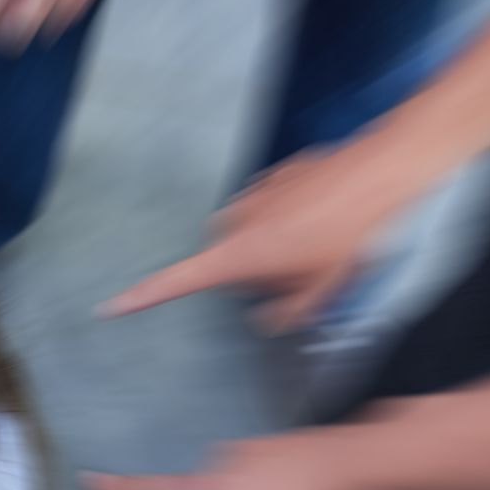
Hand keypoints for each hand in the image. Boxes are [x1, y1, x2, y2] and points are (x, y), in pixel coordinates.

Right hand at [98, 136, 432, 333]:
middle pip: (229, 259)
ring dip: (277, 242)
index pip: (175, 282)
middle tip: (304, 274)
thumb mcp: (325, 289)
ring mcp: (253, 195)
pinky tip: (328, 216)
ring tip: (323, 243)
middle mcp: (235, 223)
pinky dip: (295, 215)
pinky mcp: (275, 175)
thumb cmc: (350, 233)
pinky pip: (274, 205)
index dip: (140, 297)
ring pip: (253, 231)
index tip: (109, 306)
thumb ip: (288, 311)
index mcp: (236, 256)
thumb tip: (268, 317)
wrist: (381, 171)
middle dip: (258, 270)